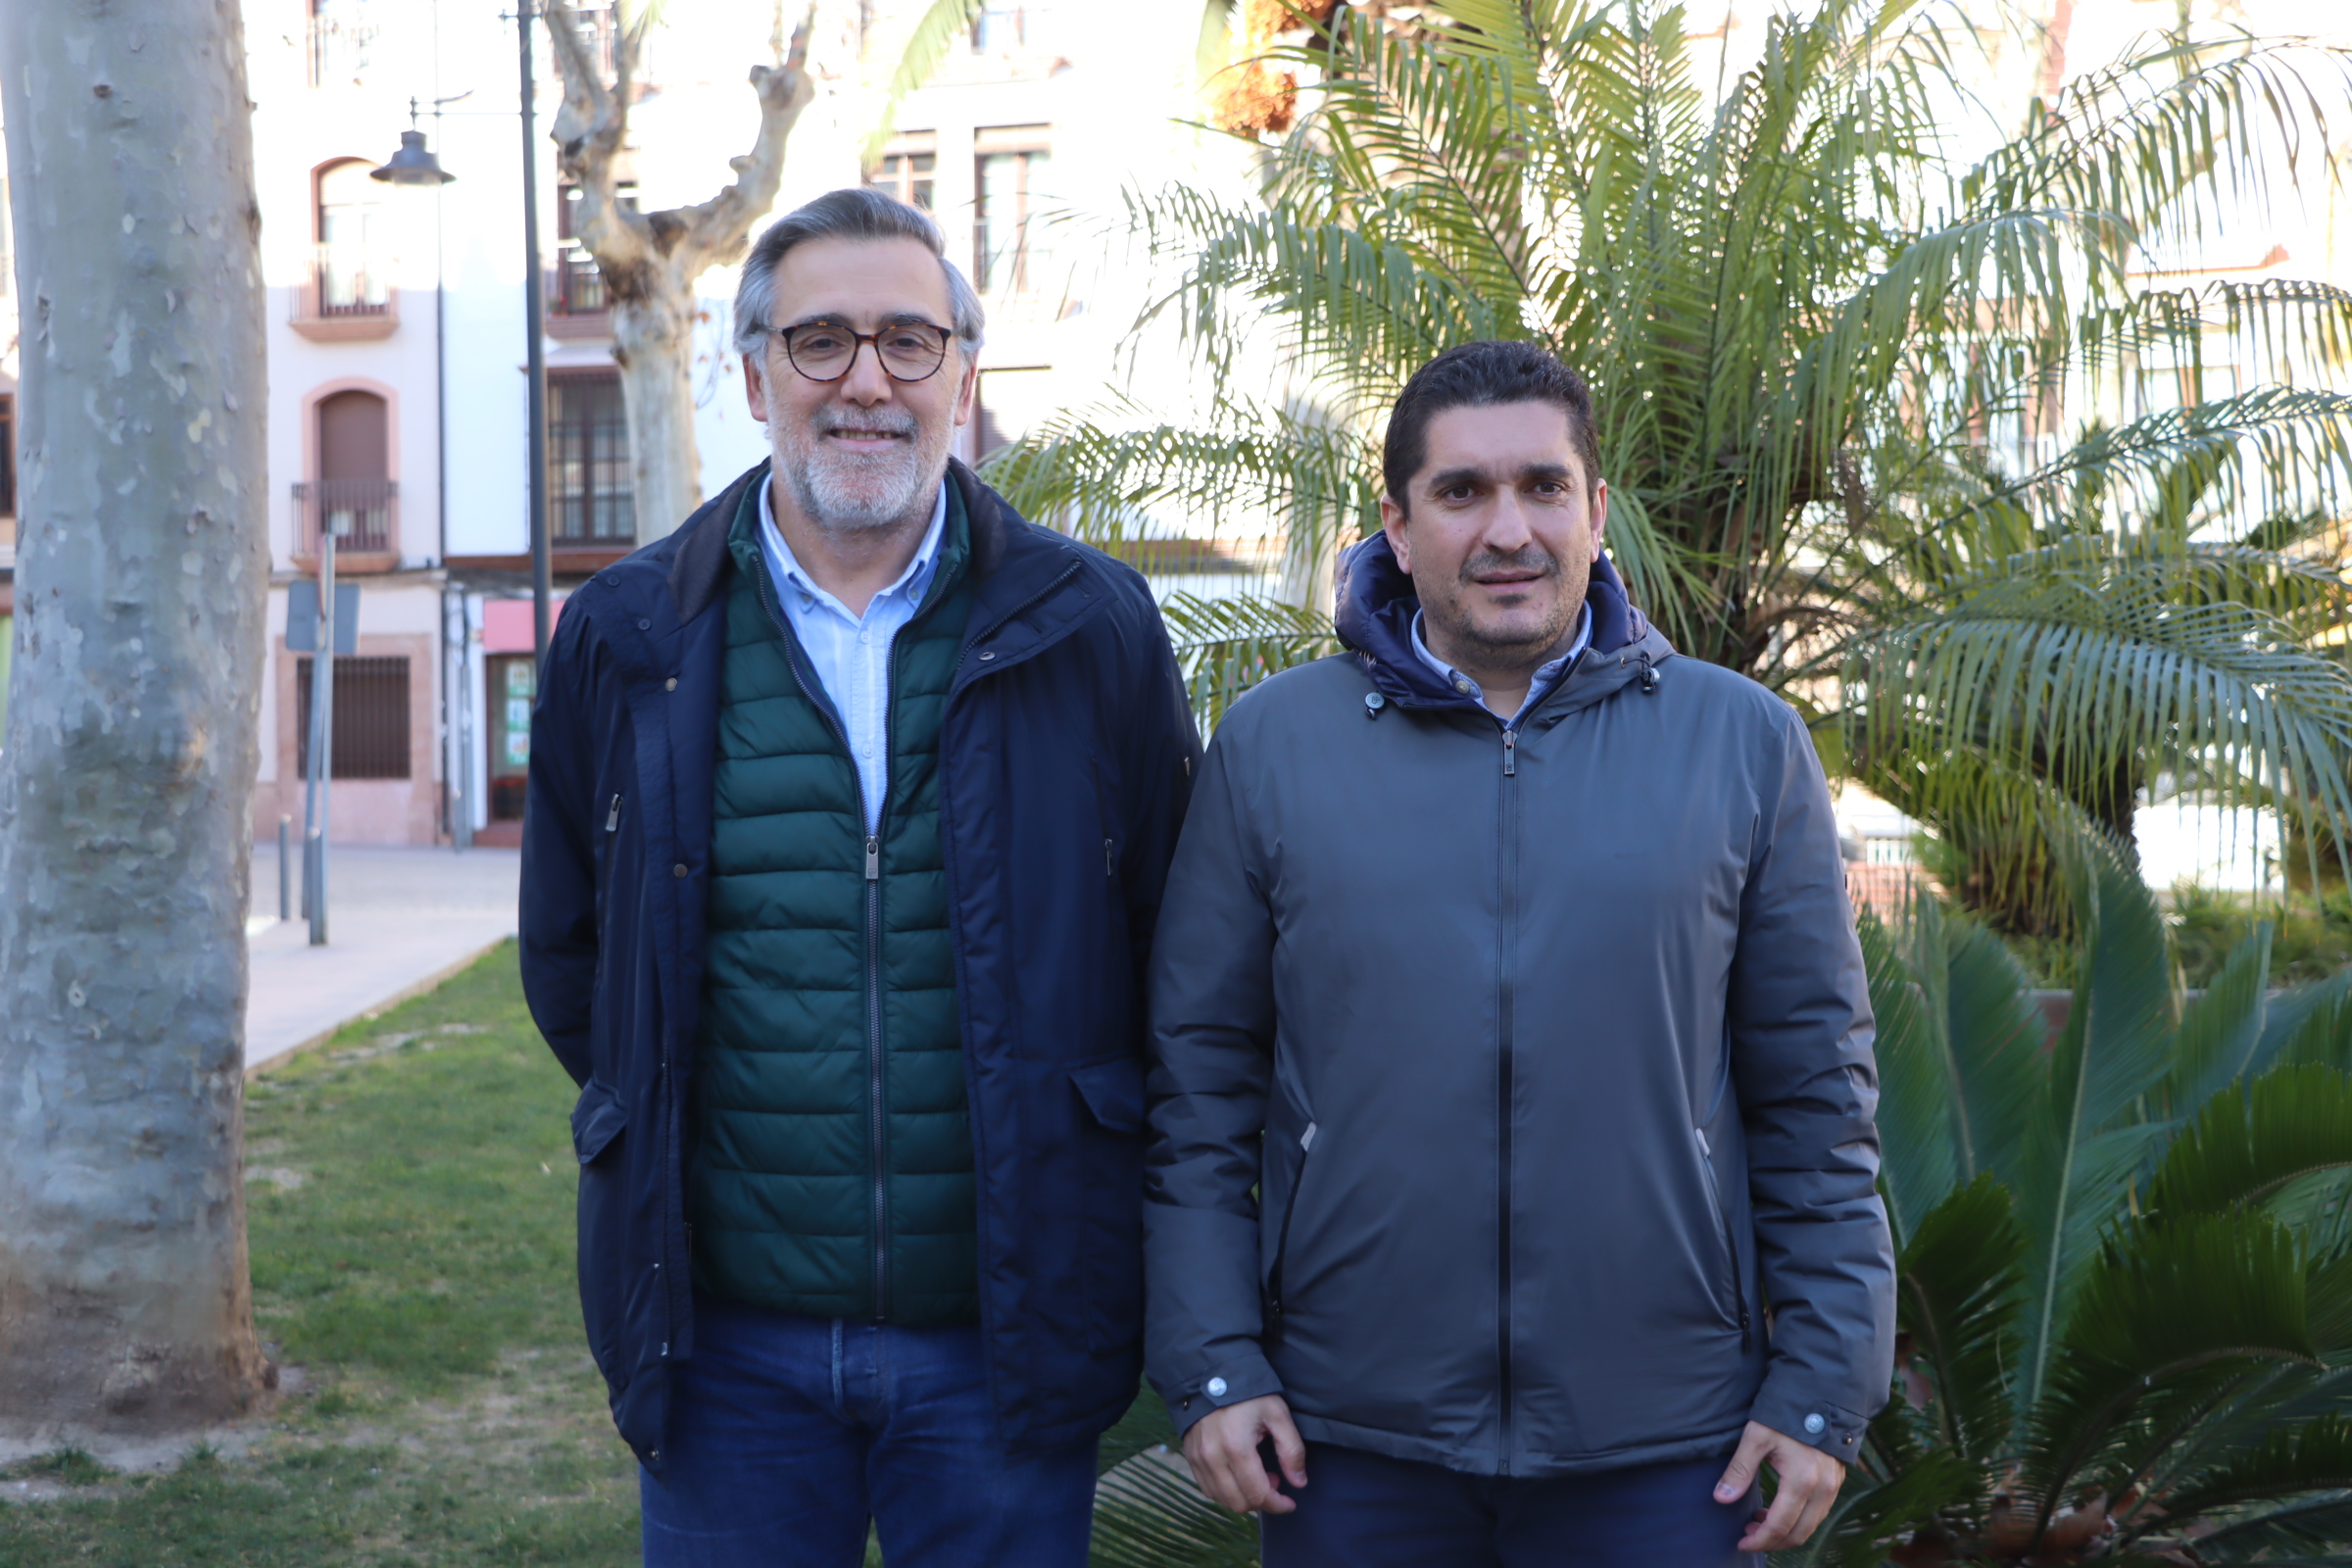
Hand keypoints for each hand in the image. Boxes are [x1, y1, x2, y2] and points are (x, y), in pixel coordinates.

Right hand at [1182, 1393, 1307, 1514]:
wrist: (1213, 1373)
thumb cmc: (1249, 1393)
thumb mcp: (1278, 1414)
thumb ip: (1292, 1450)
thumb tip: (1299, 1483)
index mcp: (1237, 1447)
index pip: (1258, 1494)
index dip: (1278, 1504)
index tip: (1290, 1502)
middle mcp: (1213, 1457)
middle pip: (1239, 1502)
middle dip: (1262, 1501)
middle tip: (1274, 1480)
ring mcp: (1198, 1458)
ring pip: (1221, 1499)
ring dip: (1243, 1497)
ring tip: (1256, 1476)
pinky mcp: (1190, 1456)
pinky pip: (1206, 1488)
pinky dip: (1225, 1491)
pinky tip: (1237, 1475)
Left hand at [1714, 1419, 1845, 1550]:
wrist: (1820, 1394)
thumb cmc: (1784, 1413)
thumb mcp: (1756, 1436)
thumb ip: (1739, 1470)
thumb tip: (1721, 1498)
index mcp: (1802, 1480)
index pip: (1780, 1525)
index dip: (1760, 1540)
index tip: (1741, 1543)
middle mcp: (1823, 1488)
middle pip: (1799, 1533)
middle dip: (1772, 1541)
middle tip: (1748, 1536)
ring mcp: (1833, 1486)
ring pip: (1811, 1526)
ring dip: (1785, 1532)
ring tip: (1758, 1523)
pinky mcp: (1836, 1481)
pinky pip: (1819, 1513)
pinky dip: (1799, 1520)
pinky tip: (1778, 1510)